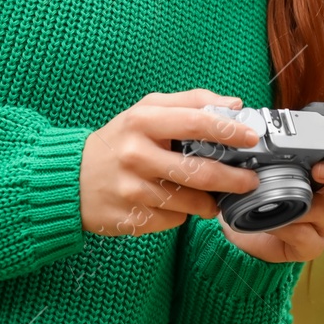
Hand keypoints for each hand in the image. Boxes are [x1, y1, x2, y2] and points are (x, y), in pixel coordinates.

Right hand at [80, 89, 264, 237]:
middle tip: (250, 180)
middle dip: (232, 178)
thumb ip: (190, 103)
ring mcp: (132, 190)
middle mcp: (136, 155)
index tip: (252, 137)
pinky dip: (182, 214)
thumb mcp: (146, 111)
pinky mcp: (130, 218)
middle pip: (198, 171)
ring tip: (214, 197)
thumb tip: (233, 105)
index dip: (228, 130)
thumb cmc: (118, 141)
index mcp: (142, 122)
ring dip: (209, 202)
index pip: (195, 123)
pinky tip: (175, 205)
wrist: (71, 178)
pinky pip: (173, 220)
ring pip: (189, 202)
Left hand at [215, 122, 323, 262]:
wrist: (240, 227)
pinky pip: (308, 237)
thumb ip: (266, 141)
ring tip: (277, 201)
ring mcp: (323, 220)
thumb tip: (252, 115)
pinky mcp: (310, 244)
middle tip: (319, 169)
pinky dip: (289, 228)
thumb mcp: (261, 160)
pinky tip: (274, 222)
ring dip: (302, 205)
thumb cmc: (256, 187)